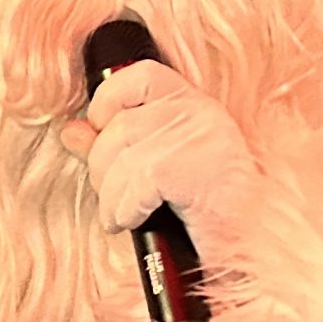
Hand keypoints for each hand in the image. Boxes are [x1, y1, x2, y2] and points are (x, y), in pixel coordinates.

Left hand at [60, 60, 257, 249]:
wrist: (251, 247)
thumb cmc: (206, 212)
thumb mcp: (157, 171)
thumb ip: (114, 145)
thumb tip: (71, 131)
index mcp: (194, 104)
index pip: (139, 75)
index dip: (107, 101)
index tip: (101, 134)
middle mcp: (201, 112)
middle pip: (120, 125)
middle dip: (102, 168)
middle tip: (112, 198)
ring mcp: (201, 137)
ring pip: (123, 157)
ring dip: (111, 196)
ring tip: (121, 216)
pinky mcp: (196, 168)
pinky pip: (137, 183)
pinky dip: (124, 208)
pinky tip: (132, 221)